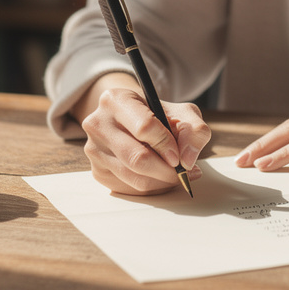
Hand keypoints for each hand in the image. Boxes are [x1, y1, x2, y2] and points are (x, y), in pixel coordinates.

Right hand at [80, 84, 210, 195]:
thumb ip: (194, 130)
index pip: (144, 127)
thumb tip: (187, 159)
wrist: (131, 120)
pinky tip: (159, 177)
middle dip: (167, 171)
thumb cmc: (157, 115)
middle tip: (184, 173)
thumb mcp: (181, 112)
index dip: (166, 145)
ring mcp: (94, 149)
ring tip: (175, 175)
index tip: (180, 156)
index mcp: (116, 100)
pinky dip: (150, 188)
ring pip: (133, 178)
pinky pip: (128, 189)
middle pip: (137, 158)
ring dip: (161, 182)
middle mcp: (98, 123)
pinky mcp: (97, 171)